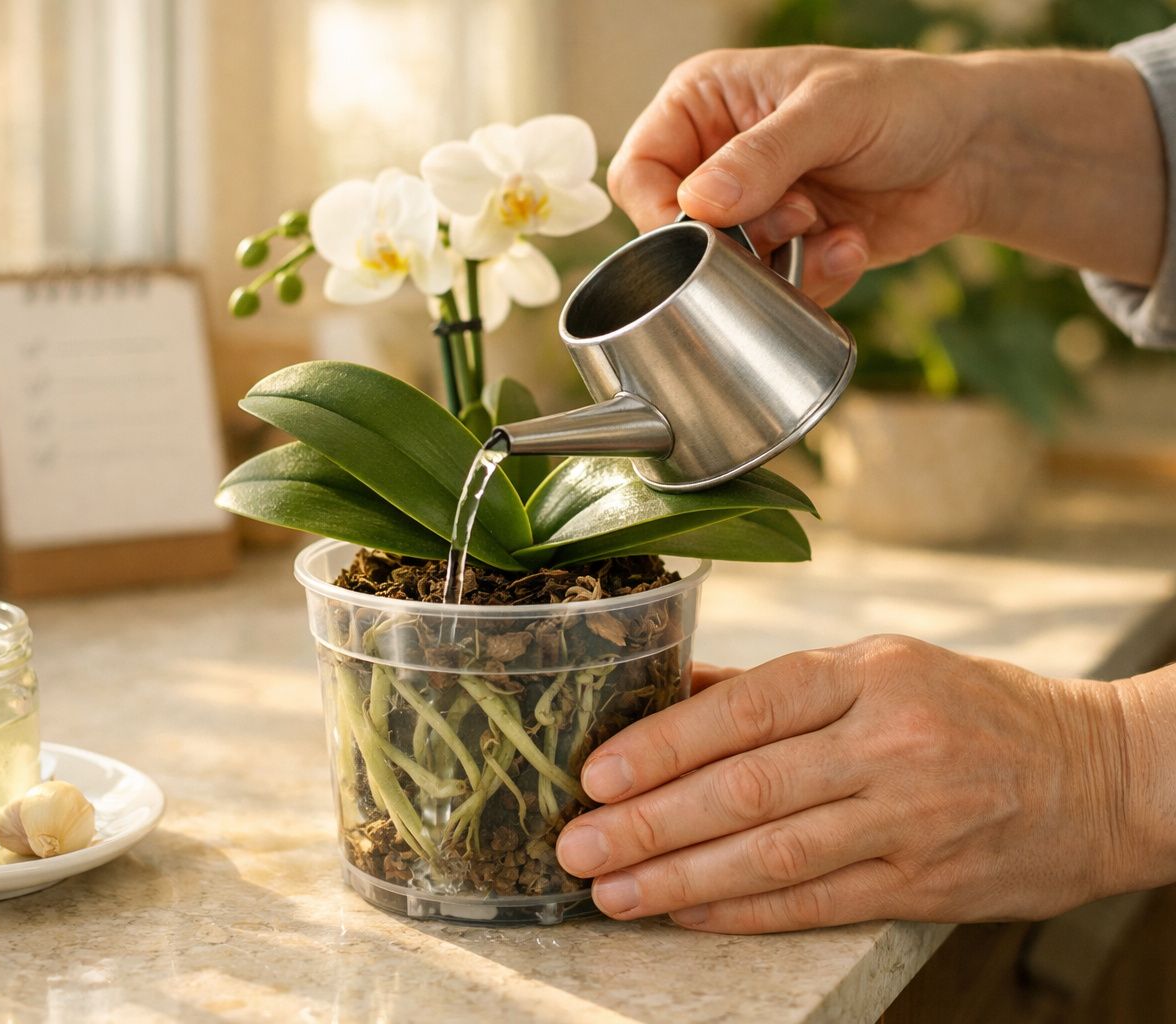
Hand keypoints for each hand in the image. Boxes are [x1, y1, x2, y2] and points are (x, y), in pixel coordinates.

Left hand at [555, 635, 1142, 932]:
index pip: (750, 707)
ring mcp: (912, 819)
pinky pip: (819, 901)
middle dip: (651, 821)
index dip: (665, 743)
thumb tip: (670, 689)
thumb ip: (775, 685)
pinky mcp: (929, 884)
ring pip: (776, 853)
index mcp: (870, 673)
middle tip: (578, 845)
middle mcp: (889, 742)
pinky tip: (686, 910)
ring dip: (681, 876)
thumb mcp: (884, 666)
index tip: (598, 773)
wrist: (1108, 776)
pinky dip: (744, 909)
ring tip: (613, 890)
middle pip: (749, 787)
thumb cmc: (976, 709)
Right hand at [608, 45, 1162, 303]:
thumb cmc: (906, 102)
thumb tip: (699, 203)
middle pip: (674, 232)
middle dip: (734, 241)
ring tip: (828, 229)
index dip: (662, 210)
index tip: (708, 229)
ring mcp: (748, 209)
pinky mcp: (781, 252)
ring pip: (720, 272)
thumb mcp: (833, 111)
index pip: (638, 170)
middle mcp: (715, 157)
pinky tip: (848, 246)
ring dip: (776, 265)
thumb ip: (764, 155)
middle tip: (794, 218)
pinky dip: (807, 281)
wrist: (974, 152)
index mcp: (703, 103)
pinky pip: (765, 291)